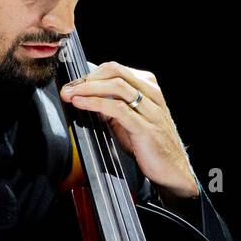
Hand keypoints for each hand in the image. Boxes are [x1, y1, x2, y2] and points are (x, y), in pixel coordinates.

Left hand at [60, 61, 198, 197]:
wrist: (172, 170)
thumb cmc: (151, 146)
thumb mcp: (129, 121)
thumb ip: (113, 108)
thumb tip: (89, 100)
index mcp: (148, 88)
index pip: (115, 70)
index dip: (90, 75)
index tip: (72, 84)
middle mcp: (151, 94)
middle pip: (115, 71)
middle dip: (86, 78)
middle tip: (67, 88)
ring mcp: (150, 110)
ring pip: (116, 86)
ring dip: (88, 88)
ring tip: (70, 95)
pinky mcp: (145, 128)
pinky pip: (118, 109)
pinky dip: (96, 103)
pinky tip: (81, 104)